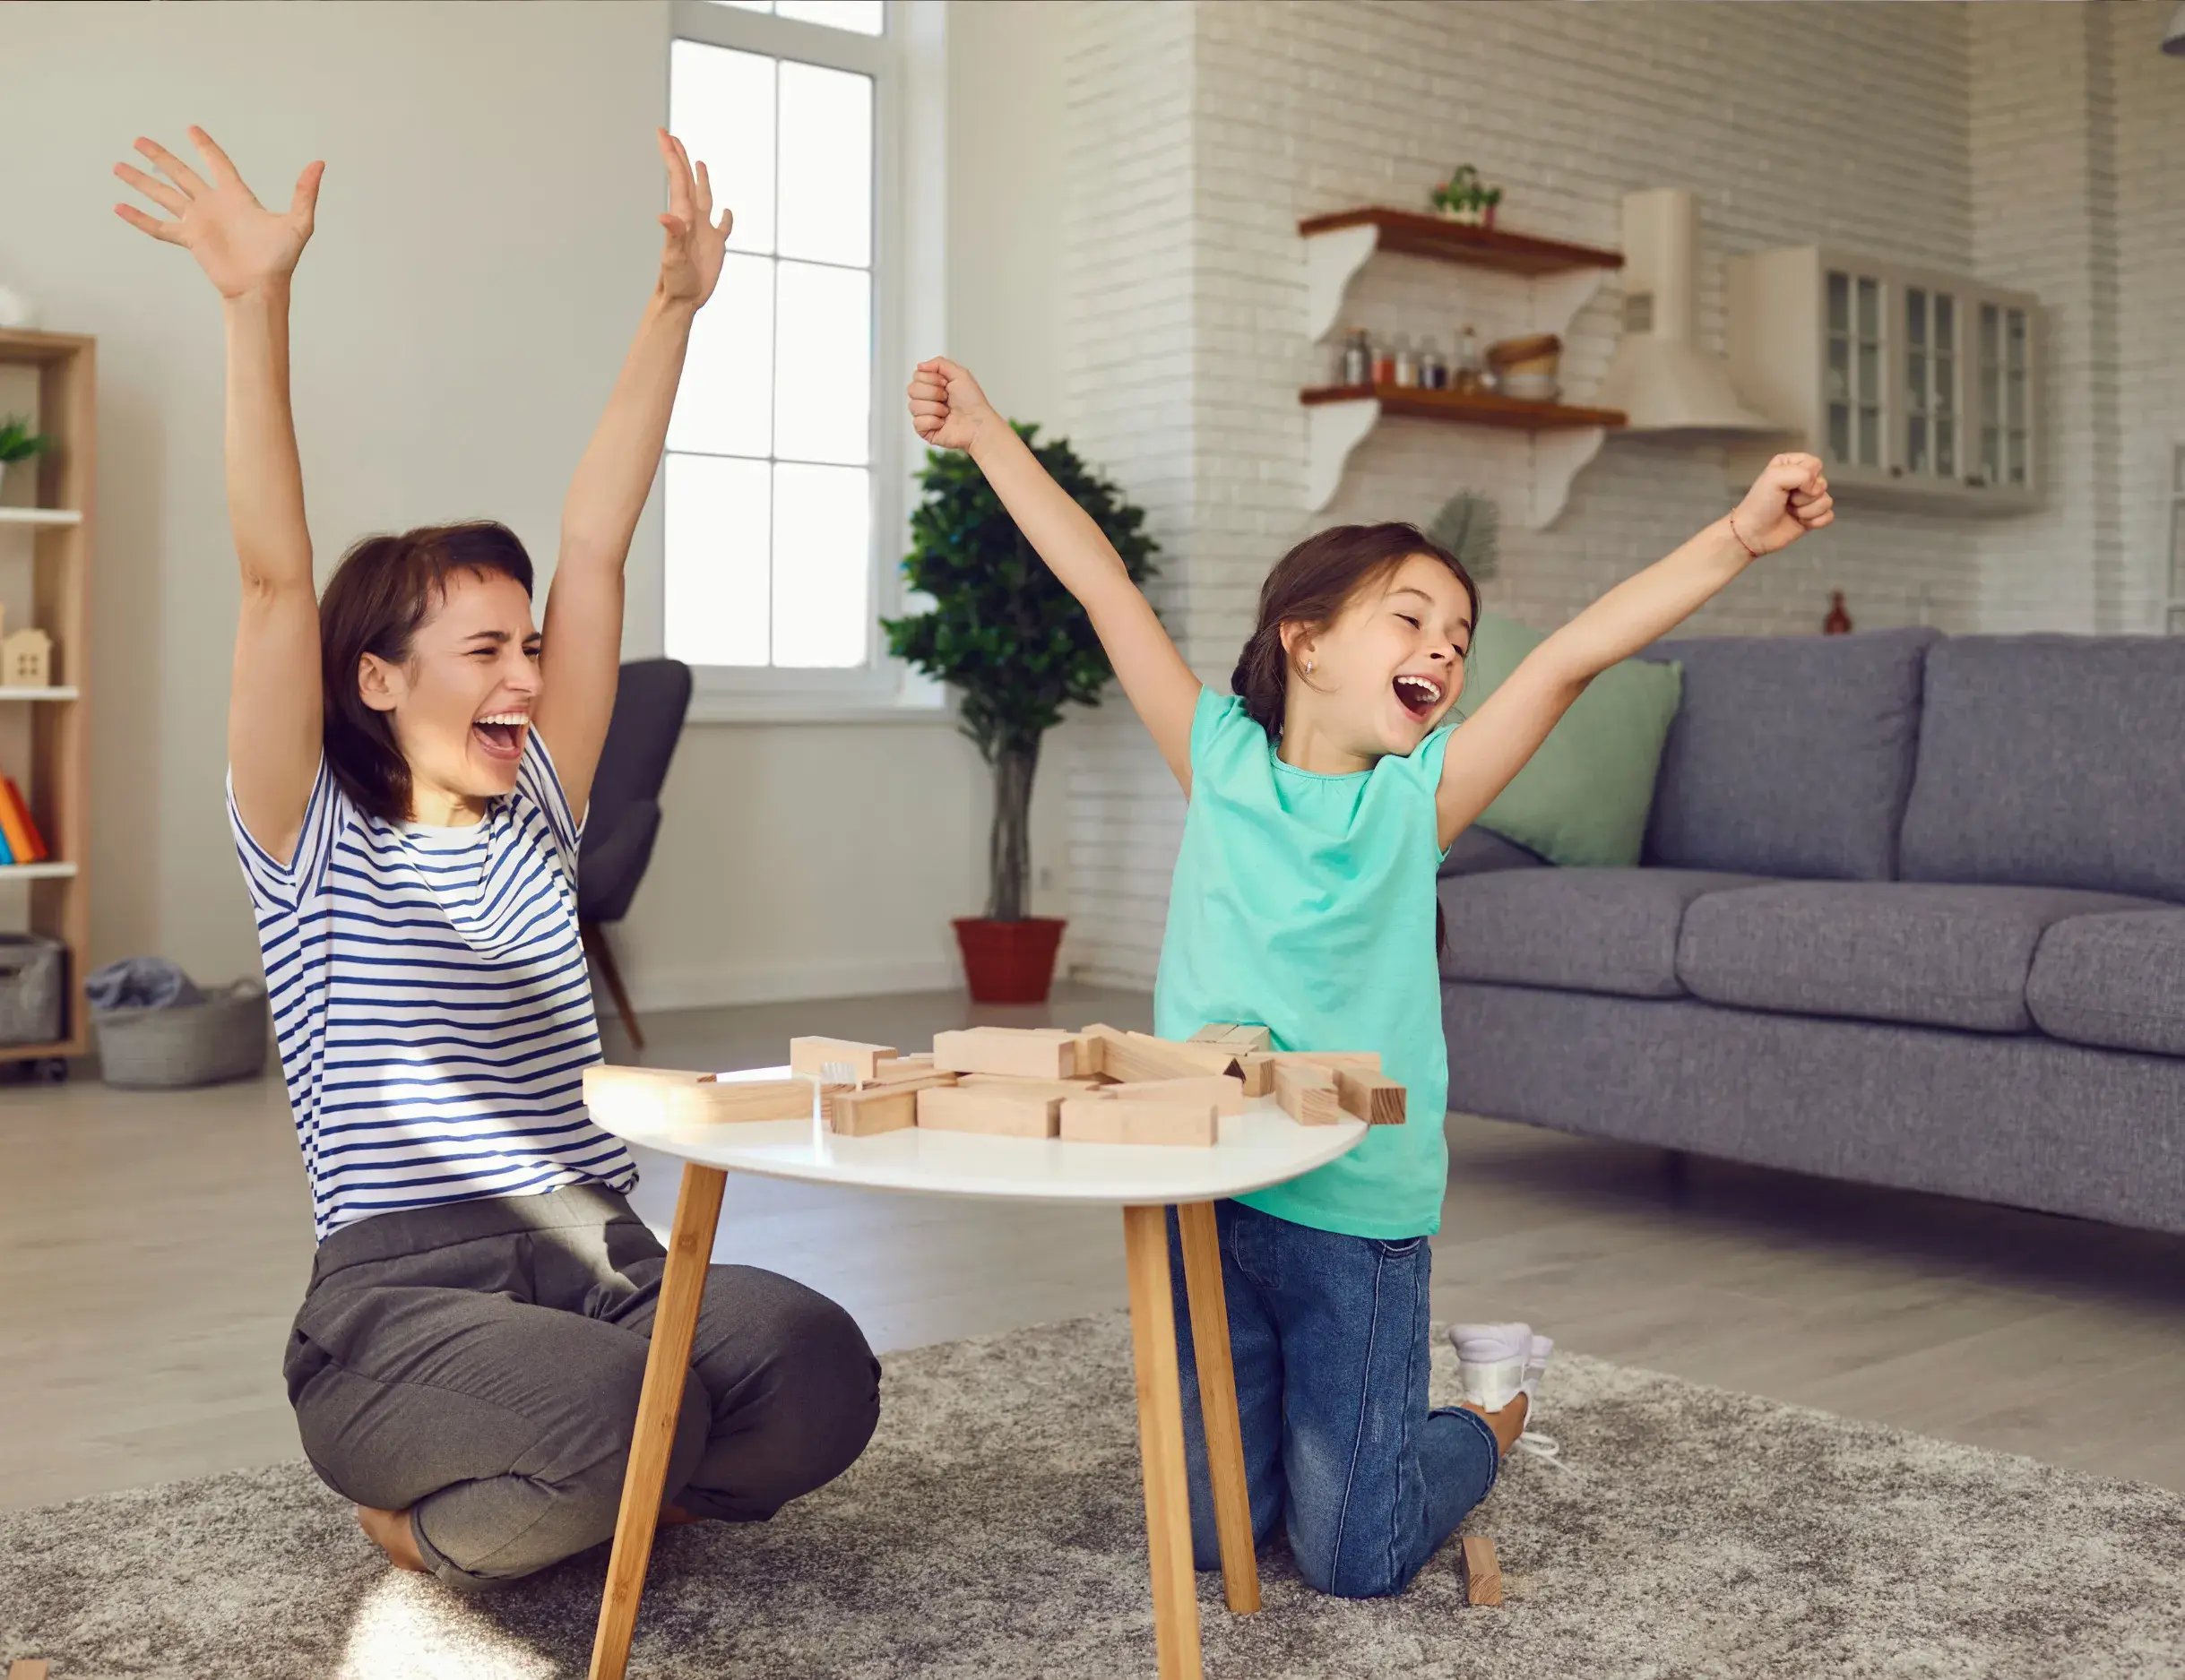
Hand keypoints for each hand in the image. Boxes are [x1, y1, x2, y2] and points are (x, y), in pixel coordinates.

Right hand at [113, 127, 320, 298]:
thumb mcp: (298, 223)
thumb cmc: (281, 259)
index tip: (191, 129)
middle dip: (160, 157)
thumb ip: (305, 193)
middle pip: (181, 174)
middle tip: (139, 140)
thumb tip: (320, 164)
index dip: (205, 147)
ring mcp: (199, 222)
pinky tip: (119, 207)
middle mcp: (213, 205)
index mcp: (236, 197)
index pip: (218, 164)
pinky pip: (159, 227)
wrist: (261, 288)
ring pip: (164, 195)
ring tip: (118, 165)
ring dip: (142, 181)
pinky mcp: (189, 240)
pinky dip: (139, 218)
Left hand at [654, 129, 729, 308]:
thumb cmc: (675, 281)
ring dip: (701, 179)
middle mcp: (692, 219)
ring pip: (704, 197)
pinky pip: (723, 227)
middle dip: (679, 158)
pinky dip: (726, 217)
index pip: (677, 178)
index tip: (663, 133)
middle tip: (672, 137)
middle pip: (686, 181)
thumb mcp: (673, 259)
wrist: (682, 300)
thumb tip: (666, 216)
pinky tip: (727, 212)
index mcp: (683, 216)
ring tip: (698, 162)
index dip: (671, 155)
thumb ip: (672, 236)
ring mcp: (704, 231)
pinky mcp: (716, 245)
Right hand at [907, 357, 997, 452]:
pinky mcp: (924, 431)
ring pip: (913, 406)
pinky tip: (943, 423)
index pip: (916, 376)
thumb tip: (920, 366)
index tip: (946, 384)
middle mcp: (927, 399)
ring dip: (935, 408)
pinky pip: (917, 422)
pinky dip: (933, 422)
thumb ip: (939, 363)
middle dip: (933, 393)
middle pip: (912, 389)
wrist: (978, 424)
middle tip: (947, 398)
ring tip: (947, 412)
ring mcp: (924, 415)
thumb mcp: (960, 374)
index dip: (932, 379)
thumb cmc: (973, 401)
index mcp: (933, 385)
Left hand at [1728, 453, 1834, 555]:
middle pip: (1823, 483)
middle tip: (1787, 501)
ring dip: (1807, 510)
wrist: (1753, 534)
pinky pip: (1828, 516)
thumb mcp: (1774, 478)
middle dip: (1805, 496)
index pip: (1816, 464)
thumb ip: (1802, 473)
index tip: (1788, 487)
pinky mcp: (1813, 516)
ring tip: (1790, 512)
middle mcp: (1803, 479)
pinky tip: (1800, 523)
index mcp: (1792, 464)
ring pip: (1826, 501)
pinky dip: (1814, 522)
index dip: (1806, 477)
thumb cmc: (1760, 504)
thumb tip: (1816, 488)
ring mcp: (1809, 499)